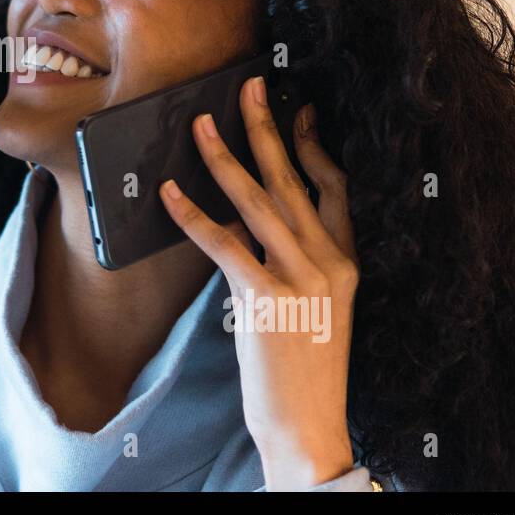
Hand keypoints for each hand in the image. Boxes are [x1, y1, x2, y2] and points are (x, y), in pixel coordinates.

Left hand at [158, 75, 359, 489]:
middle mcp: (329, 263)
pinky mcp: (266, 299)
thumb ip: (286, 263)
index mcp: (345, 263)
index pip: (335, 189)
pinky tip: (169, 192)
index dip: (314, 147)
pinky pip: (224, 244)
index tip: (298, 112)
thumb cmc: (303, 370)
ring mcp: (301, 279)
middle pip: (294, 180)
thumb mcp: (311, 308)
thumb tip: (241, 223)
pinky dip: (193, 215)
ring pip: (258, 202)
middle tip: (249, 87)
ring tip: (198, 125)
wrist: (310, 427)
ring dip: (223, 158)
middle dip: (266, 129)